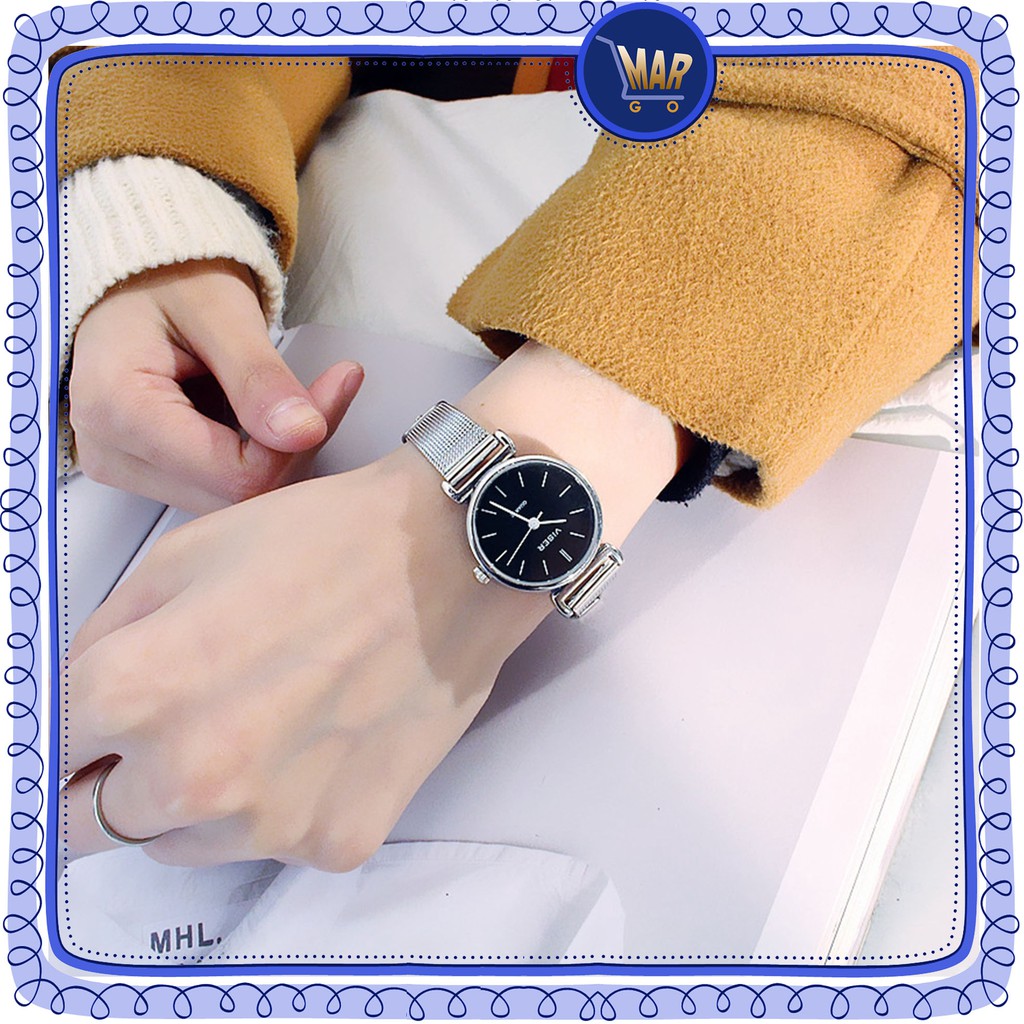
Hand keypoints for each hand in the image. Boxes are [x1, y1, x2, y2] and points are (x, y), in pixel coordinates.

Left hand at [62, 339, 689, 871]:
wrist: (452, 558)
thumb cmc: (326, 542)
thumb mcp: (184, 556)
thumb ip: (105, 639)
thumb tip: (77, 704)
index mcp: (137, 692)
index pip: (43, 758)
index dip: (66, 735)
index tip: (90, 733)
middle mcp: (195, 775)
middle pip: (95, 823)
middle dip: (115, 778)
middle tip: (177, 723)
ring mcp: (271, 821)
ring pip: (184, 842)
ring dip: (196, 799)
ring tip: (262, 720)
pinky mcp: (336, 839)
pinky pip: (272, 841)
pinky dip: (280, 804)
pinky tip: (320, 736)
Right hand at [69, 258, 363, 512]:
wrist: (136, 275)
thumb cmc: (168, 278)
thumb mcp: (219, 310)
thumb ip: (258, 376)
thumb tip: (304, 432)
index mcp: (117, 410)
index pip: (235, 475)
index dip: (298, 441)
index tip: (340, 382)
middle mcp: (109, 453)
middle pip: (235, 494)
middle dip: (295, 448)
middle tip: (331, 387)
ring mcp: (125, 468)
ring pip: (233, 500)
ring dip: (281, 454)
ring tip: (296, 395)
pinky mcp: (146, 472)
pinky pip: (220, 486)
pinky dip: (260, 456)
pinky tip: (269, 416)